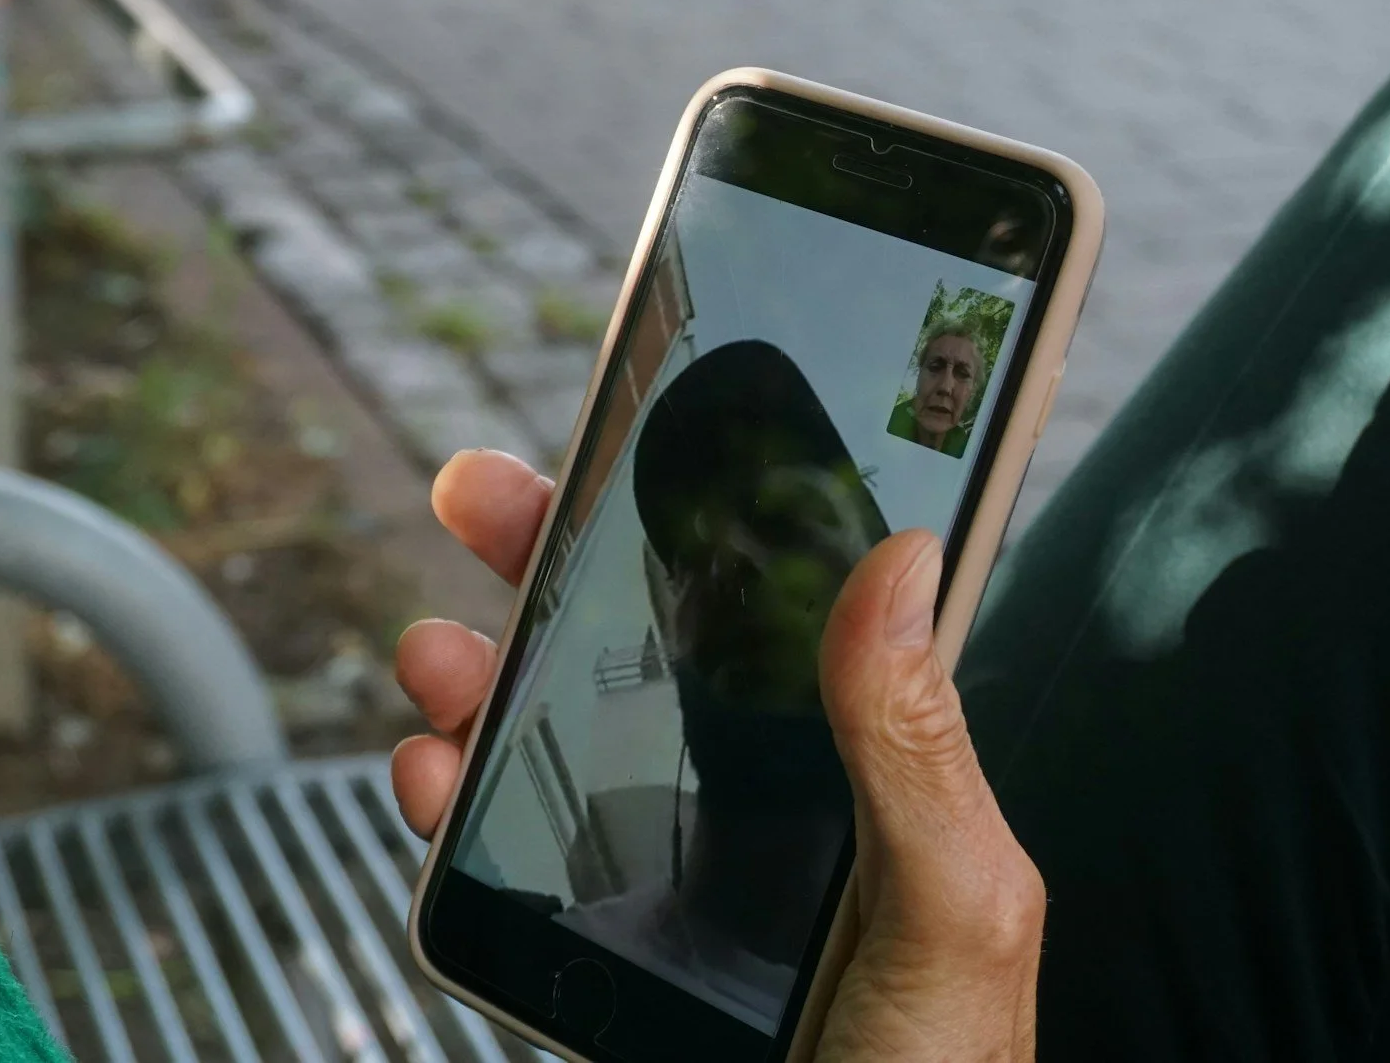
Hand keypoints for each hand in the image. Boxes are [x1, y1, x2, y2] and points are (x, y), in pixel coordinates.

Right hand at [392, 450, 1044, 1062]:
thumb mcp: (957, 918)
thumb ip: (913, 746)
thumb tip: (899, 557)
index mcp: (866, 775)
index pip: (775, 605)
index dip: (698, 515)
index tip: (628, 435)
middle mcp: (767, 811)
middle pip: (646, 649)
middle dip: (556, 565)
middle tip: (481, 494)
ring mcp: (677, 883)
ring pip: (559, 738)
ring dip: (484, 677)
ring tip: (437, 654)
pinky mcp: (605, 953)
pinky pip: (515, 856)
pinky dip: (455, 802)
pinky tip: (432, 778)